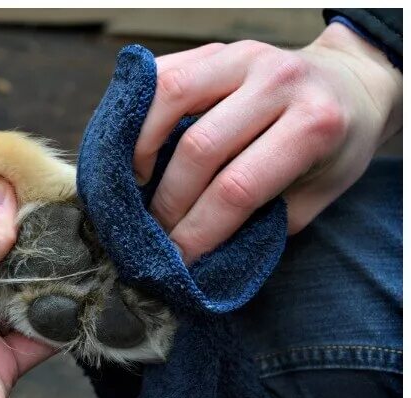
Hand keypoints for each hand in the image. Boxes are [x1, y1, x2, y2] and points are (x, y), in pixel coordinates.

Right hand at [136, 23, 402, 263]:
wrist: (349, 84)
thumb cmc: (334, 147)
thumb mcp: (317, 192)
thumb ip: (265, 218)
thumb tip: (203, 248)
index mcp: (314, 124)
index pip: (239, 188)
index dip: (200, 229)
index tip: (179, 258)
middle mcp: (280, 82)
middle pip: (200, 148)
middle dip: (169, 201)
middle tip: (157, 231)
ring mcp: (245, 56)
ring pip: (171, 97)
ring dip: (142, 148)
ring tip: (140, 181)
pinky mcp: (218, 47)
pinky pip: (162, 73)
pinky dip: (141, 112)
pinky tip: (140, 145)